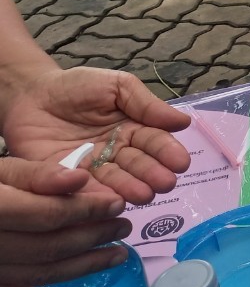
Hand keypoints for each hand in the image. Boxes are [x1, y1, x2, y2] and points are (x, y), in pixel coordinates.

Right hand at [0, 156, 133, 286]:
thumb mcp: (1, 171)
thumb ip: (37, 175)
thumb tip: (80, 179)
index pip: (49, 215)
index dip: (87, 210)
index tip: (118, 202)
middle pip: (49, 246)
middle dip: (93, 236)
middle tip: (124, 226)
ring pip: (40, 273)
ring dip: (83, 267)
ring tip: (117, 255)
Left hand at [2, 67, 190, 205]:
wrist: (30, 93)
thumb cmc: (78, 86)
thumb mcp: (117, 86)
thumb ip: (146, 104)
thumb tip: (183, 122)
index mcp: (133, 129)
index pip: (154, 142)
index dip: (168, 152)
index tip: (181, 163)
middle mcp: (116, 152)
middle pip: (137, 165)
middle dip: (152, 174)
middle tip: (165, 184)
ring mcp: (91, 168)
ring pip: (114, 180)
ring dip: (130, 189)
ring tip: (144, 195)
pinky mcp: (64, 178)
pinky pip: (80, 188)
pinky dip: (94, 195)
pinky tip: (108, 200)